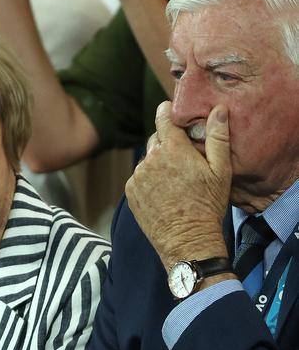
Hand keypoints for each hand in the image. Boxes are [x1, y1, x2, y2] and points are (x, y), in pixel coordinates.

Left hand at [125, 102, 231, 269]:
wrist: (186, 239)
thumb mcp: (220, 170)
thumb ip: (217, 137)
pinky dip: (148, 179)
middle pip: (155, 139)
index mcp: (172, 149)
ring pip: (147, 159)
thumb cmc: (207, 205)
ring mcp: (137, 175)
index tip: (169, 110)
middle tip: (182, 156)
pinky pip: (138, 176)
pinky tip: (163, 191)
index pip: (163, 117)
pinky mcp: (130, 190)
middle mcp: (150, 159)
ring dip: (157, 163)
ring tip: (174, 179)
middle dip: (167, 142)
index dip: (166, 111)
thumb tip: (218, 110)